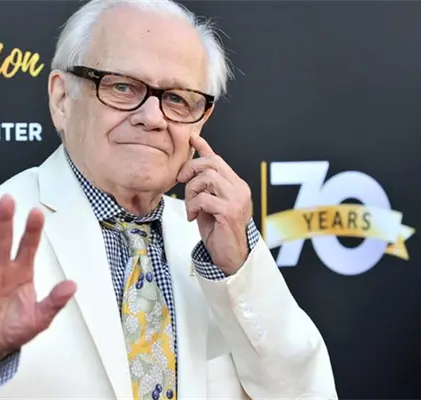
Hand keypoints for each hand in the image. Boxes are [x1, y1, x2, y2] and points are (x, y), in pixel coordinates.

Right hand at [0, 195, 76, 364]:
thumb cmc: (15, 329)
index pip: (28, 246)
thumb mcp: (40, 318)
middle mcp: (2, 270)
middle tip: (7, 201)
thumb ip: (55, 301)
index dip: (33, 230)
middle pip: (3, 241)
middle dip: (5, 221)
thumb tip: (72, 285)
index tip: (37, 212)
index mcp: (22, 273)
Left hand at [177, 135, 252, 274]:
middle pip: (212, 163)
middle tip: (181, 181)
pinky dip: (193, 206)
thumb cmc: (218, 231)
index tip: (191, 137)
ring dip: (191, 191)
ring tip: (191, 207)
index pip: (218, 159)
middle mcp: (239, 188)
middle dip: (191, 169)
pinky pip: (204, 199)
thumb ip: (203, 188)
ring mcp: (237, 199)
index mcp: (235, 185)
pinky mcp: (230, 212)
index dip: (204, 147)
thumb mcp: (208, 204)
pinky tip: (194, 217)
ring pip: (207, 178)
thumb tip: (188, 172)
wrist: (230, 256)